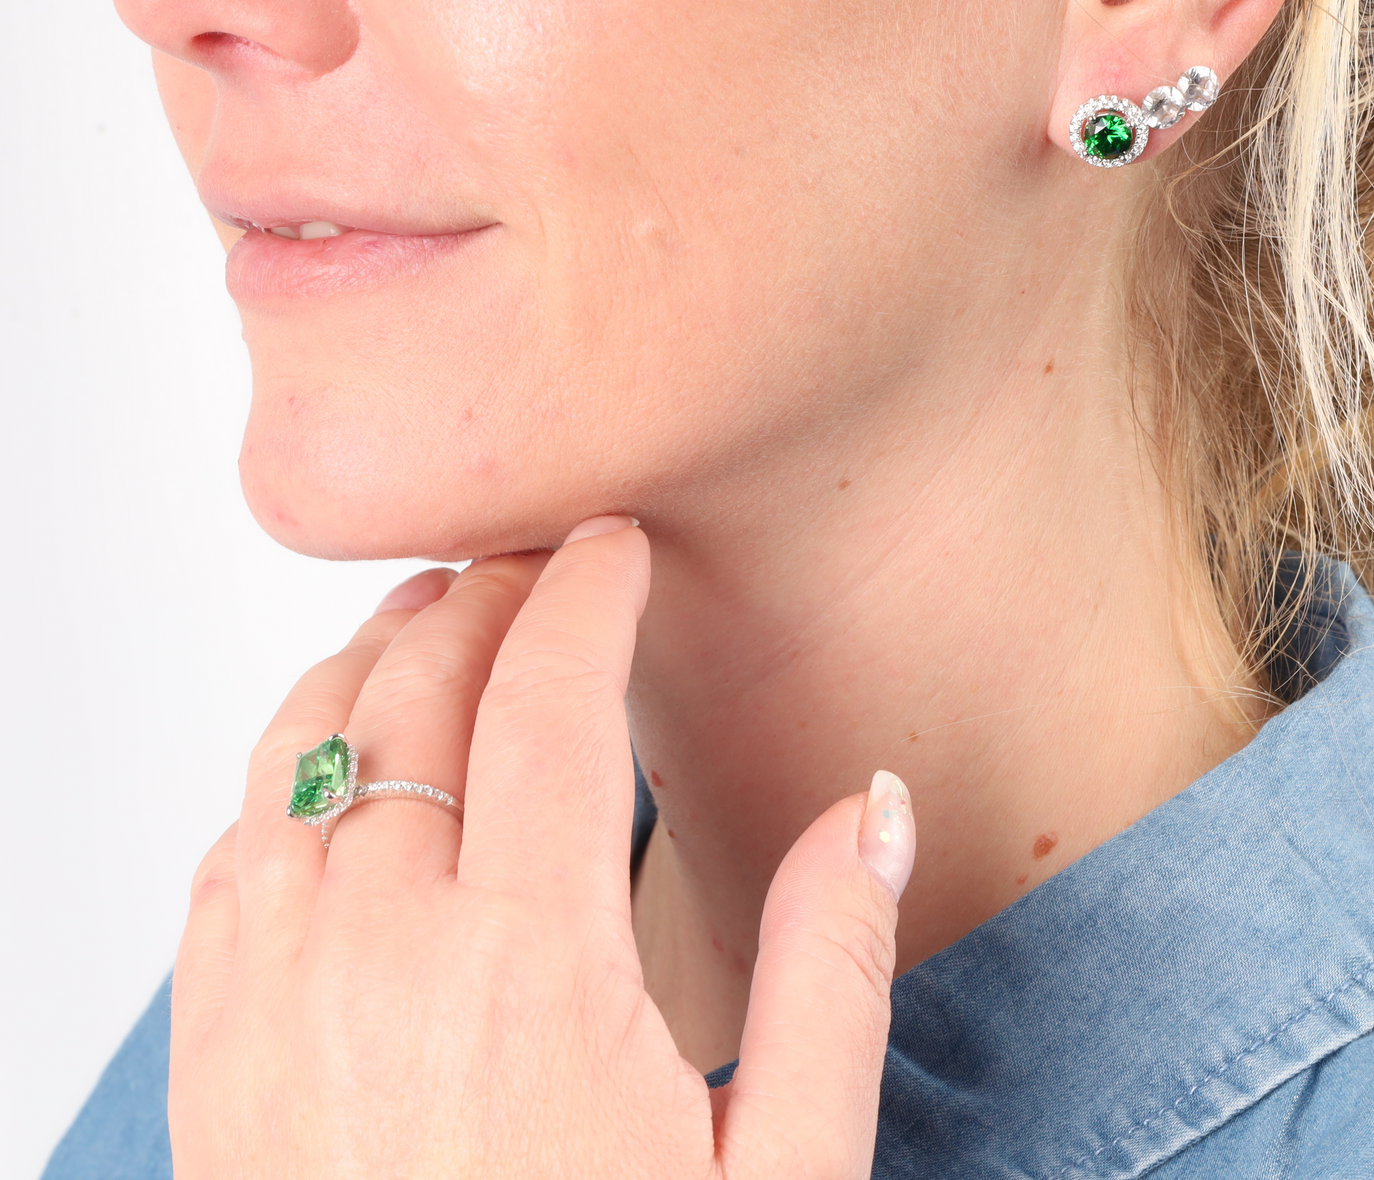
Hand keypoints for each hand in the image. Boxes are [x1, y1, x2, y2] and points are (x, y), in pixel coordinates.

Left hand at [170, 516, 915, 1178]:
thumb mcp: (779, 1173)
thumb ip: (829, 967)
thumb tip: (871, 805)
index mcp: (528, 966)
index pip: (544, 694)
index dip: (583, 590)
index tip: (611, 544)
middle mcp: (378, 955)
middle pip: (418, 686)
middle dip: (483, 594)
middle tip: (534, 561)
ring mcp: (274, 997)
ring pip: (308, 741)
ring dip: (378, 654)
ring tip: (438, 616)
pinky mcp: (215, 1052)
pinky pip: (235, 843)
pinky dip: (292, 760)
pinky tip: (342, 756)